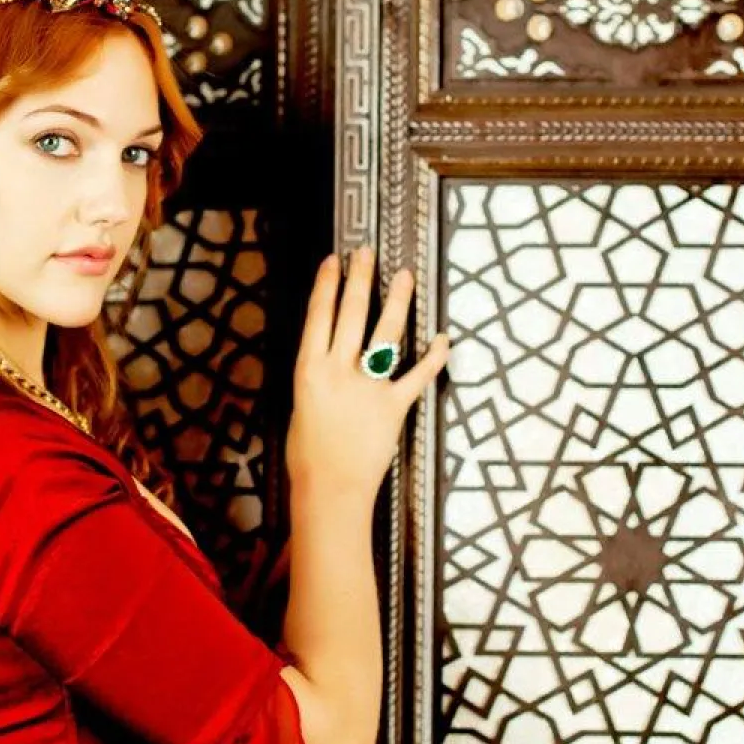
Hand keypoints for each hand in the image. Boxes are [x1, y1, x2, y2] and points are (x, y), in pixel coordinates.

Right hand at [285, 246, 448, 500]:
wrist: (330, 490)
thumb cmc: (308, 455)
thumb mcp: (301, 407)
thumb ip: (317, 378)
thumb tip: (327, 359)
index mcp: (309, 370)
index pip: (318, 317)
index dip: (326, 285)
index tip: (333, 261)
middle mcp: (338, 371)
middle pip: (351, 314)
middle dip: (360, 279)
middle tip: (367, 253)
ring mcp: (368, 387)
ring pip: (385, 334)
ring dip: (397, 302)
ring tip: (404, 276)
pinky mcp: (393, 406)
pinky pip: (417, 375)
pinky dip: (433, 357)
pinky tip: (443, 338)